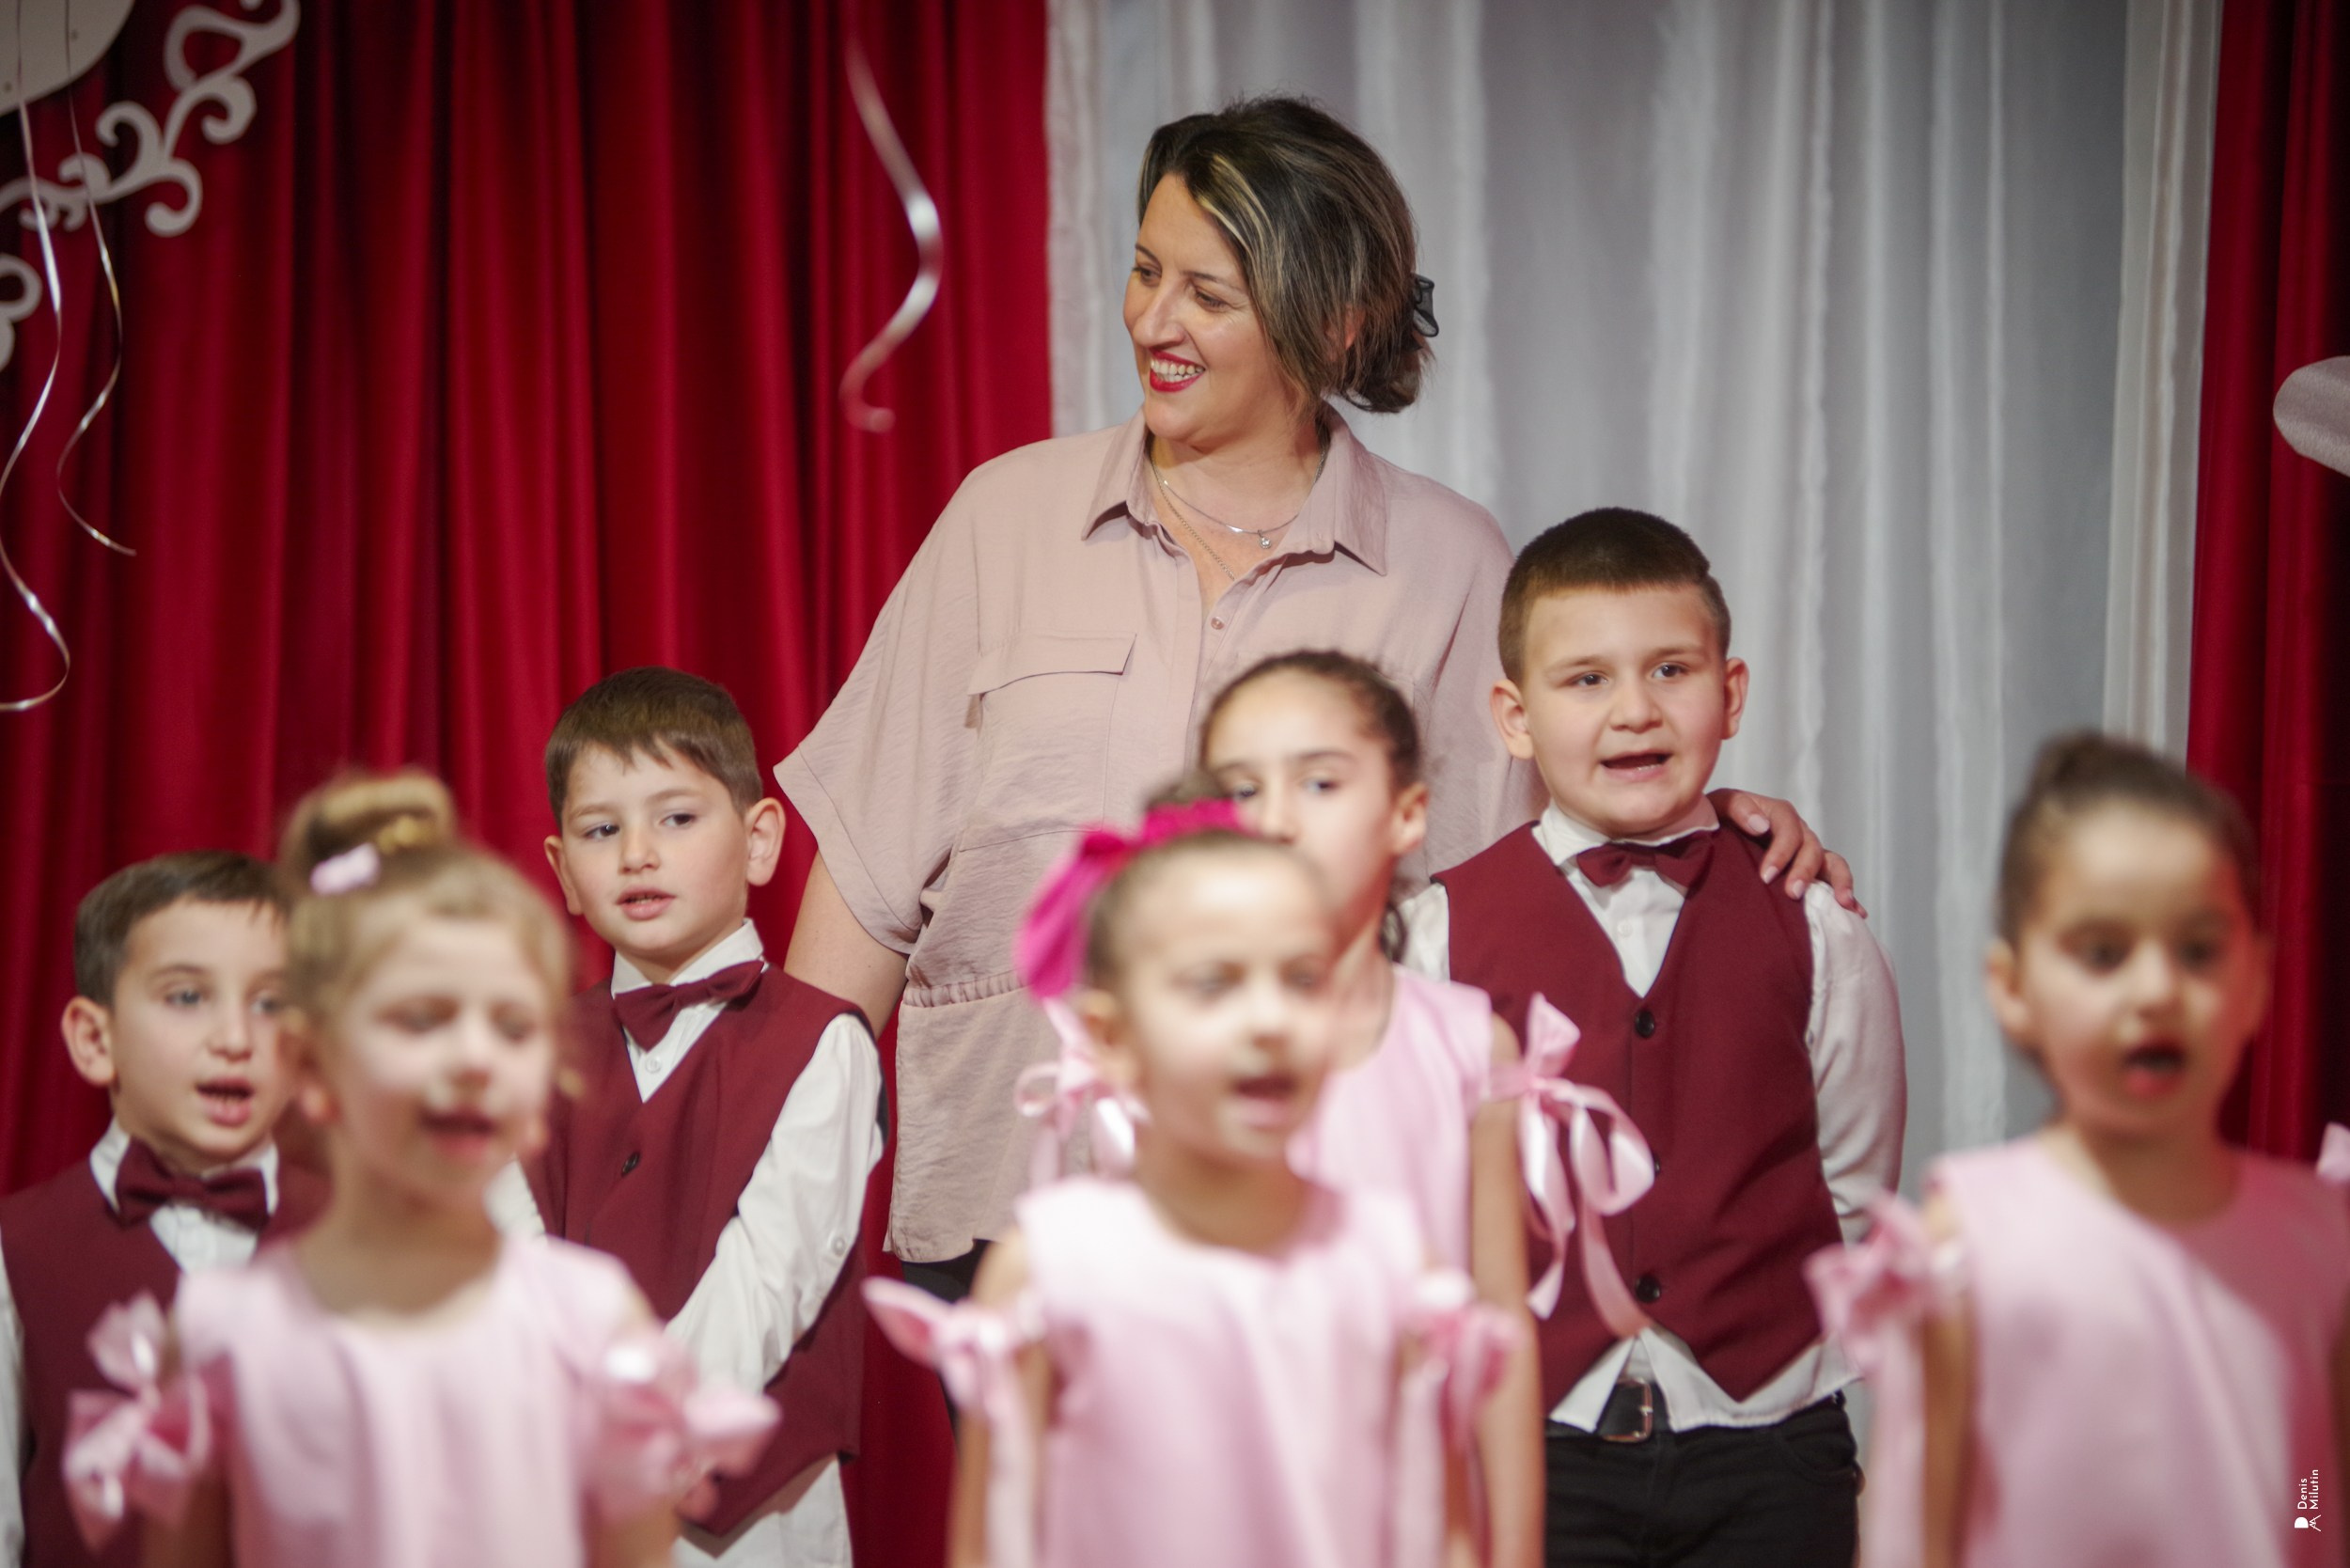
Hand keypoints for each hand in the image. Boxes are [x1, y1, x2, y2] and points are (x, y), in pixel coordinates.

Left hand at [1709, 788, 1864, 914]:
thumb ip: (1737, 807)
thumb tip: (1761, 825)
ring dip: (1839, 881)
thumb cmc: (1712, 819)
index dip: (1781, 851)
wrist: (1710, 837)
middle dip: (1804, 871)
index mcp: (1776, 814)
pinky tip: (1857, 913)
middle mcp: (1797, 831)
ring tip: (1842, 903)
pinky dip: (1847, 895)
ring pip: (1831, 862)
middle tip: (1792, 894)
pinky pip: (1834, 881)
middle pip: (1811, 847)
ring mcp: (1806, 852)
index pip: (1788, 827)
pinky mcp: (1810, 872)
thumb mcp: (1718, 805)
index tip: (1766, 876)